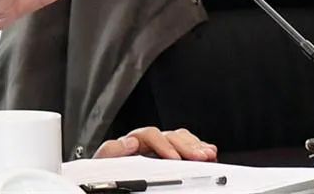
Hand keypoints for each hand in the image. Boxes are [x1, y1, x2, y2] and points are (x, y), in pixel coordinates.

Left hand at [94, 127, 217, 160]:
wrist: (104, 179)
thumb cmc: (106, 172)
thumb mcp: (104, 162)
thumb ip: (112, 151)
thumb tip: (128, 142)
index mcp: (130, 142)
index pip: (149, 135)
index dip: (163, 144)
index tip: (173, 157)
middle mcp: (146, 142)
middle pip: (170, 136)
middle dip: (187, 146)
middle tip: (200, 156)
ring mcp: (157, 149)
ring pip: (179, 139)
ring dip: (195, 146)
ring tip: (208, 154)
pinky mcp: (167, 156)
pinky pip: (185, 145)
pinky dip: (198, 148)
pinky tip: (208, 152)